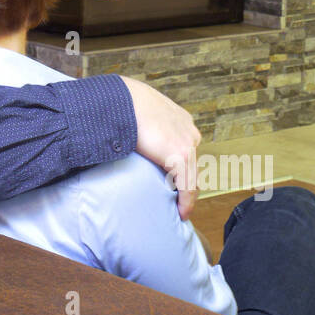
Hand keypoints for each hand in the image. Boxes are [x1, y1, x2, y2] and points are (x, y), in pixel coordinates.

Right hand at [121, 76, 200, 218]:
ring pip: (192, 177)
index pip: (186, 150)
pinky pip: (187, 185)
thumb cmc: (123, 104)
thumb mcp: (138, 113)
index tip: (175, 183)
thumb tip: (132, 134)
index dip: (182, 169)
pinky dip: (186, 201)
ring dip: (186, 194)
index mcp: (180, 120)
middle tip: (175, 200)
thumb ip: (144, 125)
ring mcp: (188, 143)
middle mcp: (189, 132)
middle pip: (193, 165)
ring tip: (178, 209)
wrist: (121, 101)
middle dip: (186, 182)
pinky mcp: (181, 156)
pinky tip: (182, 213)